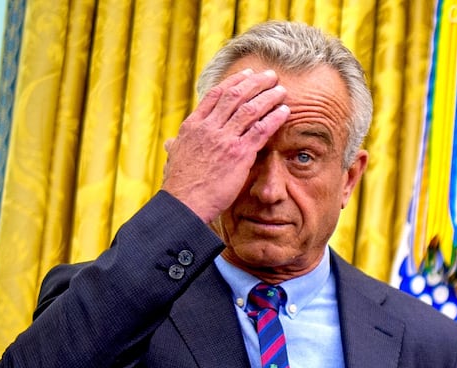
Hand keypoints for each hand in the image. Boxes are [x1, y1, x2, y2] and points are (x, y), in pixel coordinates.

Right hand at [160, 68, 289, 222]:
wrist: (184, 202)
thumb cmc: (180, 185)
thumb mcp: (174, 159)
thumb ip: (177, 147)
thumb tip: (171, 144)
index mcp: (193, 126)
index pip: (215, 95)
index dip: (233, 82)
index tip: (247, 75)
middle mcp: (208, 128)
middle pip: (235, 96)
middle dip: (255, 83)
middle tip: (270, 75)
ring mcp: (224, 139)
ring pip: (250, 109)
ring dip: (268, 97)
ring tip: (282, 90)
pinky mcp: (238, 154)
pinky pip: (261, 130)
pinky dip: (274, 118)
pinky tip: (285, 112)